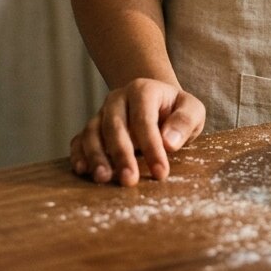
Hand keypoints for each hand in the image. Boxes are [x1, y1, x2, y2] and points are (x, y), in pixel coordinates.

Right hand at [70, 79, 205, 185]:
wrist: (157, 104)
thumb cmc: (175, 111)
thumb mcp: (192, 110)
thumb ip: (185, 121)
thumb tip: (169, 142)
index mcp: (143, 89)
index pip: (144, 118)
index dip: (152, 146)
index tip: (161, 172)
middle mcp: (118, 99)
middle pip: (114, 125)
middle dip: (121, 154)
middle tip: (130, 181)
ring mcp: (102, 113)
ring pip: (92, 132)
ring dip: (96, 156)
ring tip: (104, 179)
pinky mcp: (92, 128)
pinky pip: (79, 140)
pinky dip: (78, 154)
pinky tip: (82, 170)